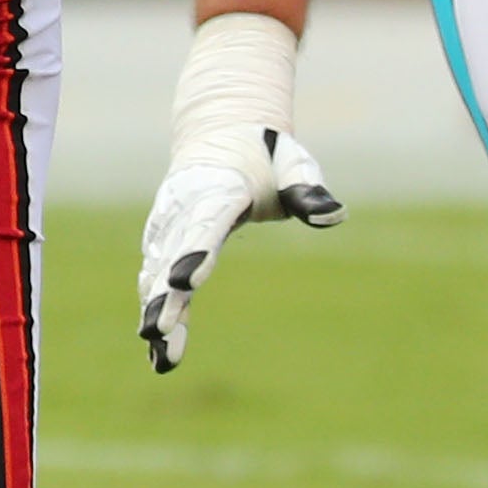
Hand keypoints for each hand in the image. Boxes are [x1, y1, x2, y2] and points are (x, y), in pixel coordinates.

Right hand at [135, 11, 341, 372]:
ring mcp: (168, 225)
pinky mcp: (162, 242)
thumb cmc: (266, 154)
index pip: (205, 223)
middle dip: (164, 295)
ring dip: (155, 310)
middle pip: (172, 256)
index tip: (183, 281)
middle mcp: (185, 208)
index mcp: (218, 187)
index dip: (194, 252)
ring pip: (157, 272)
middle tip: (155, 331)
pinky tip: (156, 352)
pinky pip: (155, 279)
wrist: (219, 134)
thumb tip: (332, 213)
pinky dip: (154, 310)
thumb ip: (308, 189)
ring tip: (156, 350)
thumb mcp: (293, 162)